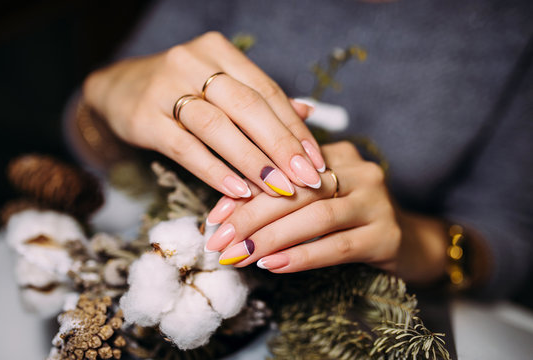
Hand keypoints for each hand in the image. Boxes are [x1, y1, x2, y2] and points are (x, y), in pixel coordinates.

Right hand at [83, 31, 324, 197]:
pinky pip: (185, 147)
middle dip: (281, 146)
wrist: (117, 90)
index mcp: (219, 52)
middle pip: (247, 106)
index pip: (267, 91)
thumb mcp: (217, 85)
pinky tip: (237, 191)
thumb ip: (259, 98)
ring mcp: (165, 88)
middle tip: (306, 179)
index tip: (316, 160)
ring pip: (218, 126)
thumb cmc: (179, 90)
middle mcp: (193, 62)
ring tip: (278, 189)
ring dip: (252, 160)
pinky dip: (214, 170)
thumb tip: (306, 113)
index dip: (294, 127)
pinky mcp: (144, 117)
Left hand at [205, 141, 448, 283]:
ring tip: (239, 256)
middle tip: (219, 242)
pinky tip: (273, 266)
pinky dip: (302, 256)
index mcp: (336, 154)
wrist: (408, 243)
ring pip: (315, 216)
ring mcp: (377, 200)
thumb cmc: (348, 222)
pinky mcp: (387, 235)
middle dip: (251, 217)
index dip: (244, 193)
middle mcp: (359, 170)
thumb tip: (224, 213)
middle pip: (297, 190)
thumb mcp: (316, 202)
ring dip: (271, 239)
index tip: (213, 219)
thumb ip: (279, 197)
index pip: (282, 168)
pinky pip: (338, 246)